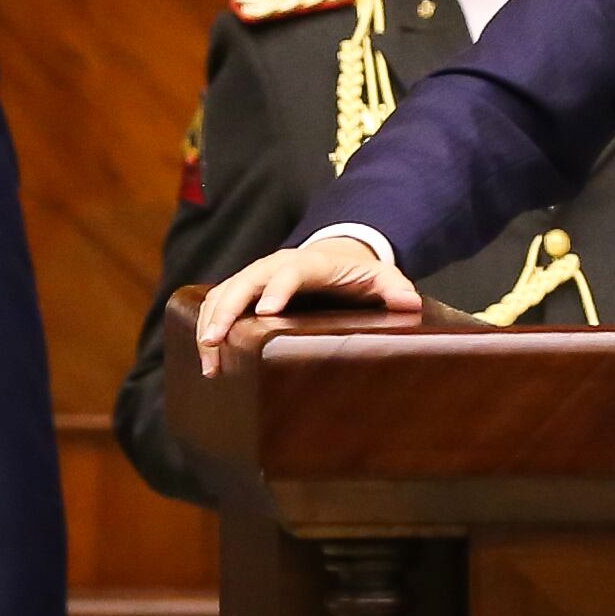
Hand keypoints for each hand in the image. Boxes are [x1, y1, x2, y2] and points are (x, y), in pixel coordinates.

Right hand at [193, 237, 417, 371]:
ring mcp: (257, 276)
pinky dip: (206, 323)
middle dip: (226, 310)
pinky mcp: (245, 289)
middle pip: (244, 282)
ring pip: (224, 292)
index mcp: (309, 263)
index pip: (290, 272)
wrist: (336, 255)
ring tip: (207, 360)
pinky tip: (205, 355)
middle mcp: (276, 265)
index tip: (266, 312)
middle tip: (214, 341)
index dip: (278, 289)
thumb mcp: (379, 277)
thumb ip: (394, 287)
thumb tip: (409, 302)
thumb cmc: (355, 273)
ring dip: (210, 322)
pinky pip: (218, 301)